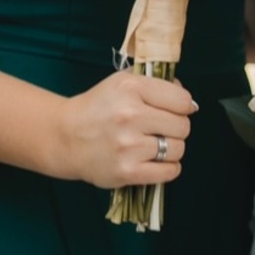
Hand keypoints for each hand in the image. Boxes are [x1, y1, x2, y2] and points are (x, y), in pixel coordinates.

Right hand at [55, 71, 196, 188]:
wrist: (65, 137)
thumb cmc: (97, 108)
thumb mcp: (121, 82)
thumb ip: (155, 84)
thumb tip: (188, 102)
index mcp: (130, 88)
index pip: (182, 100)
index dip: (182, 106)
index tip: (172, 110)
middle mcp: (130, 115)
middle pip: (182, 126)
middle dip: (176, 128)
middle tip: (160, 129)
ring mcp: (128, 146)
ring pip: (178, 149)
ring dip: (171, 149)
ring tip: (153, 145)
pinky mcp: (127, 171)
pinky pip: (169, 172)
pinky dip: (168, 168)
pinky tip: (154, 161)